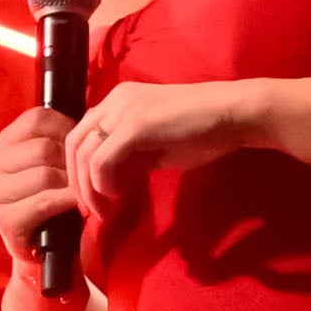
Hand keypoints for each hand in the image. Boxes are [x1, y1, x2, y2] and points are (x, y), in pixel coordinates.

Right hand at [0, 103, 74, 264]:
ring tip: (79, 193)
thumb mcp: (57, 159)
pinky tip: (75, 207)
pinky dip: (66, 203)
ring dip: (70, 185)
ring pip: (45, 174)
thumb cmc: (58, 197)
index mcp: (2, 144)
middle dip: (70, 163)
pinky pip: (44, 201)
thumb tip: (90, 111)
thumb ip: (63, 136)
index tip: (77, 148)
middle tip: (82, 177)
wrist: (51, 247)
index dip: (66, 129)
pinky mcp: (4, 220)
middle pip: (44, 148)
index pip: (37, 119)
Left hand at [62, 77, 261, 234]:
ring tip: (105, 210)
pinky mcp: (135, 125)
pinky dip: (103, 184)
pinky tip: (118, 195)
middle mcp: (114, 100)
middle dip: (76, 183)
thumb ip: (128, 159)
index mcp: (117, 101)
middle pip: (74, 145)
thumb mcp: (155, 148)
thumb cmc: (203, 131)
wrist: (236, 114)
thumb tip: (107, 182)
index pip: (81, 136)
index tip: (91, 198)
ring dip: (89, 189)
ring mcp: (123, 109)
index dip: (79, 170)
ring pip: (84, 154)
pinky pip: (102, 160)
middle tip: (90, 210)